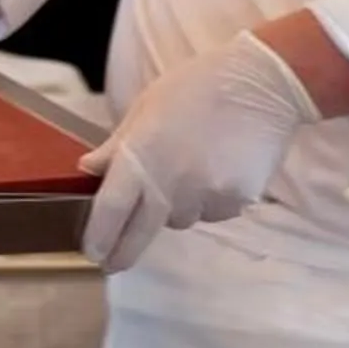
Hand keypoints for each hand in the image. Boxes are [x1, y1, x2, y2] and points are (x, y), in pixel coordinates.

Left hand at [77, 33, 318, 272]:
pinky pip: (212, 212)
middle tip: (113, 263)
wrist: (261, 83)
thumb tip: (88, 170)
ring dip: (176, 208)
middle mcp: (170, 183)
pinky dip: (208, 201)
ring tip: (190, 170)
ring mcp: (205, 195)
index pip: (110, 209)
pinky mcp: (236, 201)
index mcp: (140, 156)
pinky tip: (218, 170)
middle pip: (140, 232)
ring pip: (180, 220)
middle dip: (124, 252)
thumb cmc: (197, 87)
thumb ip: (116, 145)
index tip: (92, 253)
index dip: (99, 236)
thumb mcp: (146, 107)